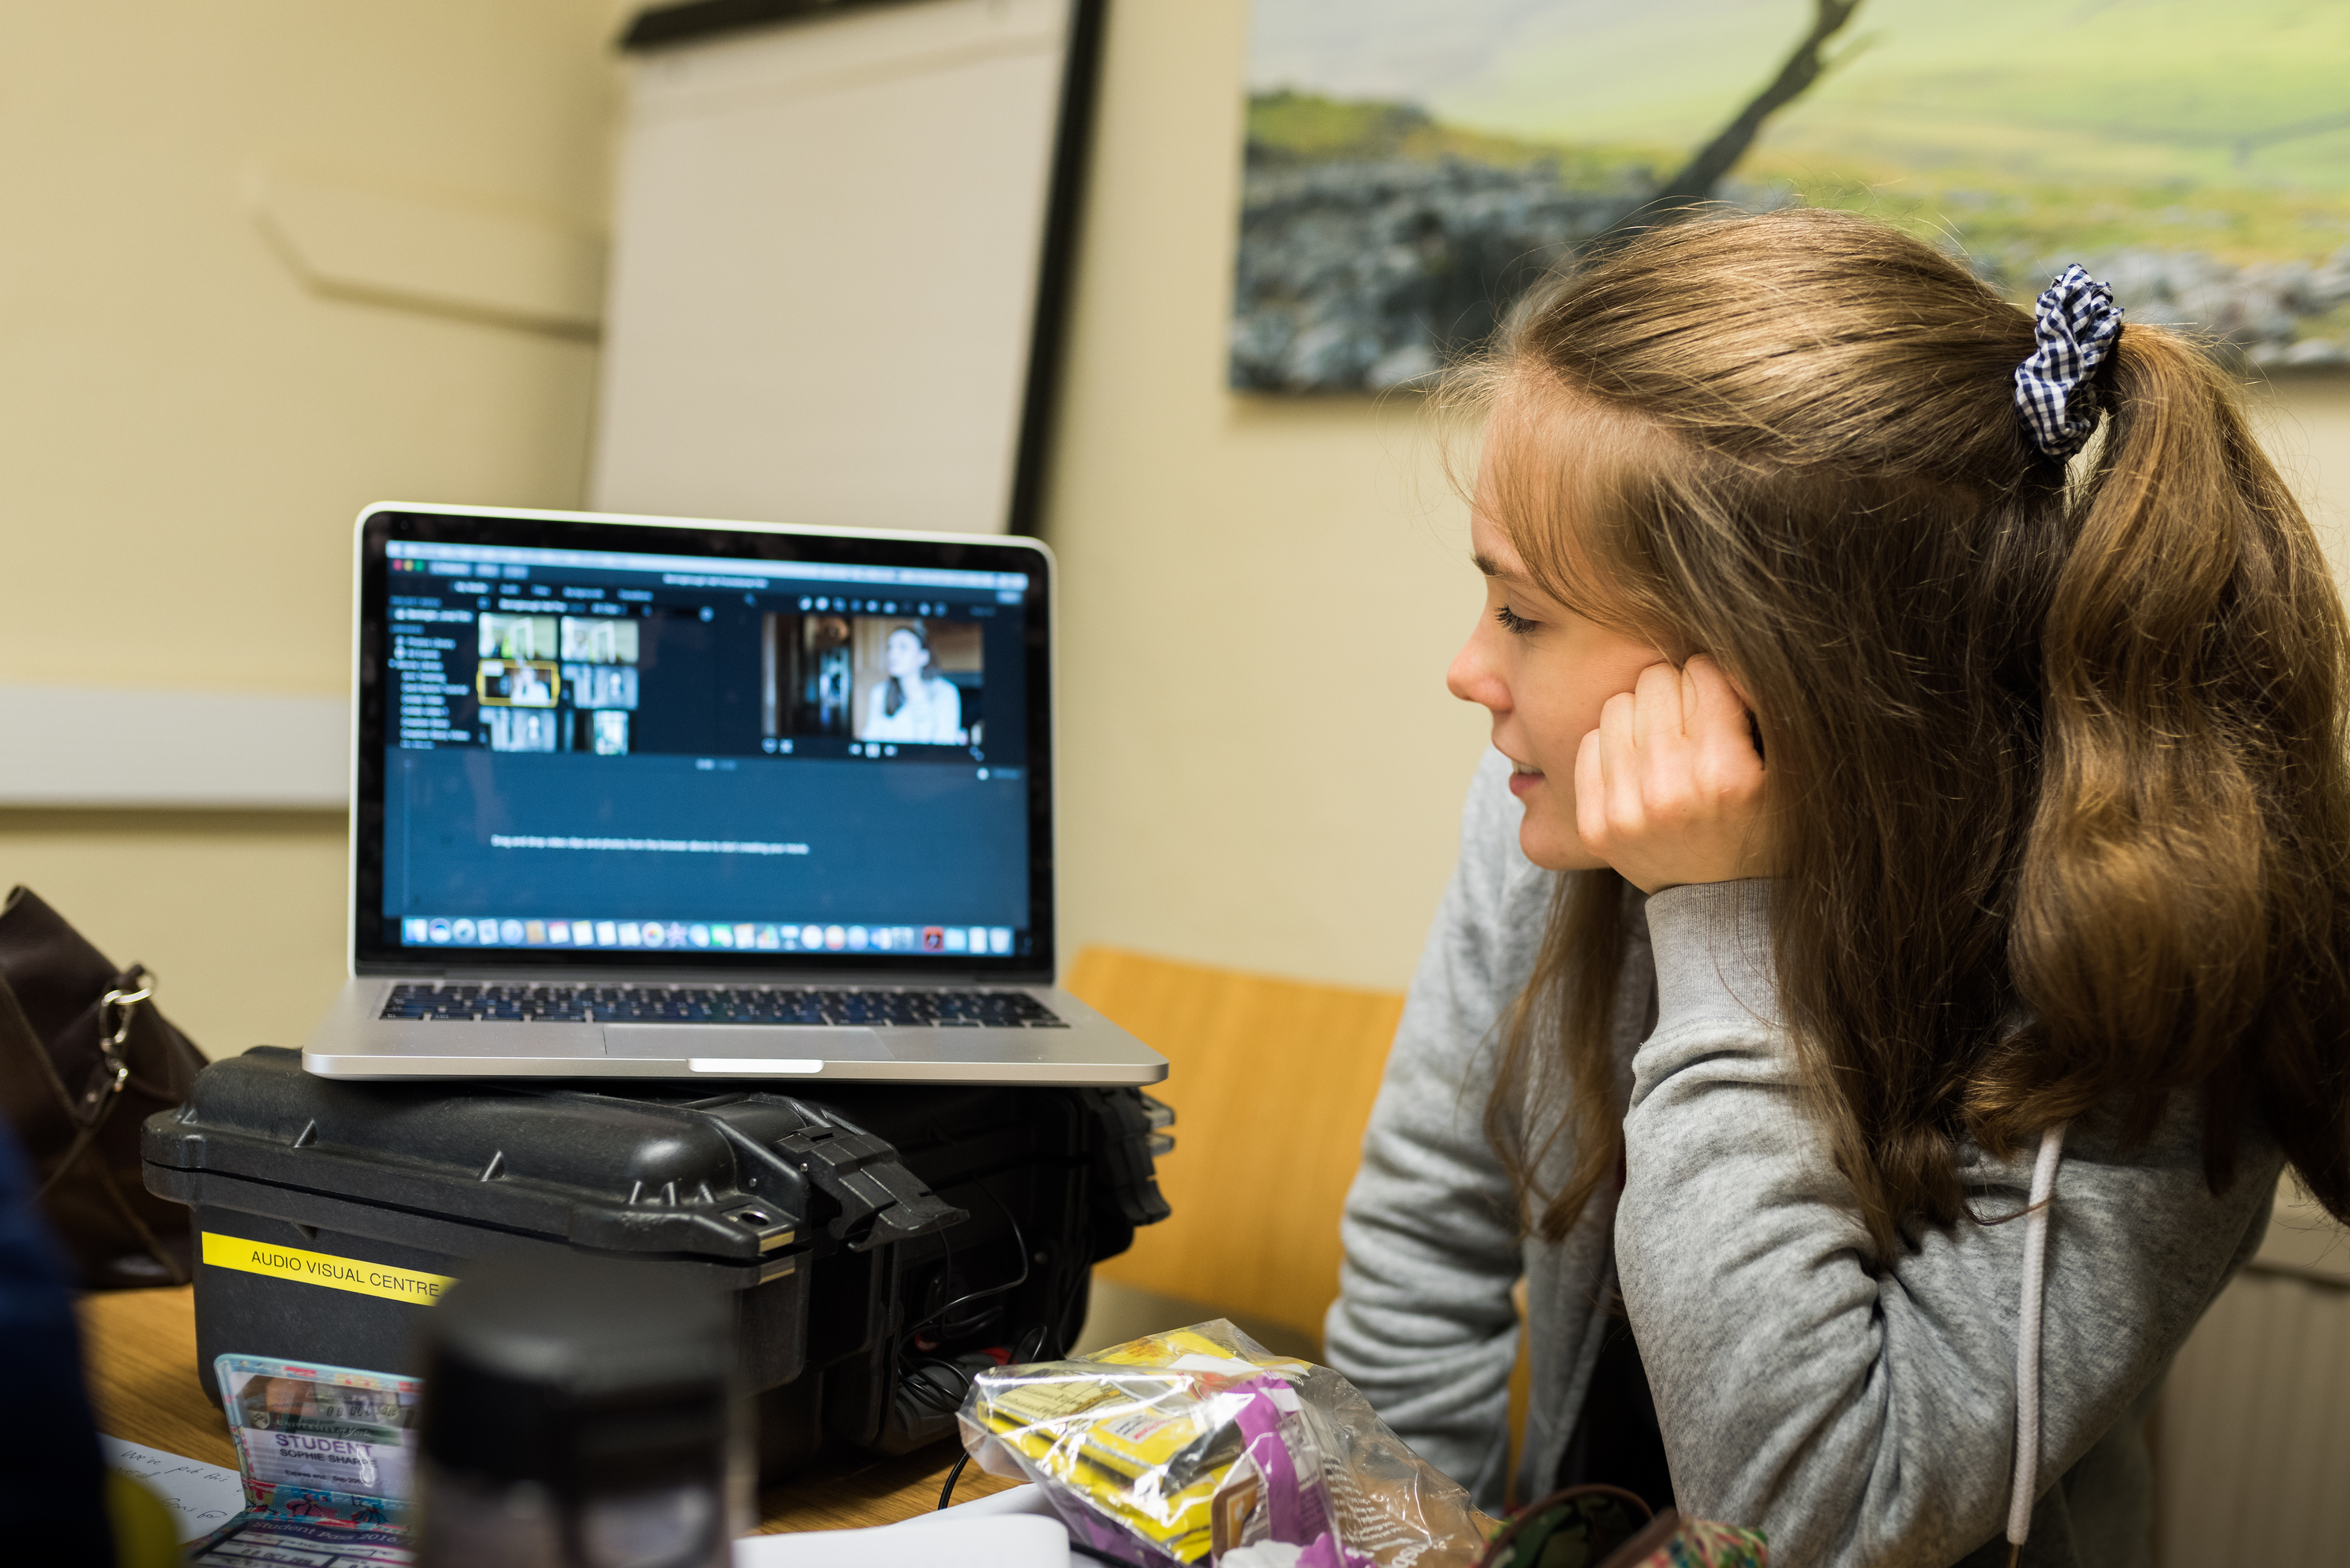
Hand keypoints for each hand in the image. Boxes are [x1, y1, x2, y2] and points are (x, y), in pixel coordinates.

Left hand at [1574, 656, 1772, 893]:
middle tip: (1693, 724)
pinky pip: (1589, 742)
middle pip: (1655, 680)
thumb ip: (1763, 711)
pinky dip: (1613, 746)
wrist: (1725, 906)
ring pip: (1617, 704)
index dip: (1715, 682)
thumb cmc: (1764, 829)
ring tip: (1665, 744)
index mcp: (1724, 774)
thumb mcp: (1789, 774)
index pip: (1703, 672)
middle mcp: (1669, 791)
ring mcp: (1626, 810)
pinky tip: (1640, 768)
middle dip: (1678, 693)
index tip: (1721, 705)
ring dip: (1642, 715)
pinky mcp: (1595, 825)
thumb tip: (1729, 649)